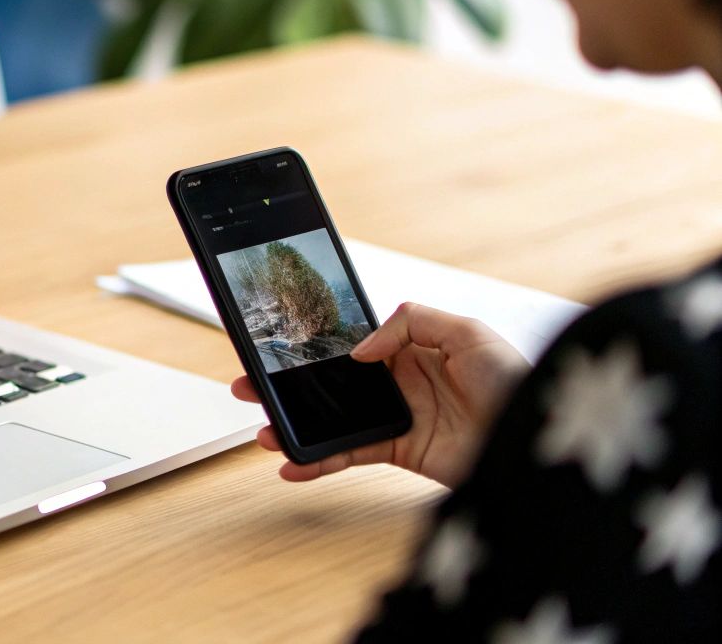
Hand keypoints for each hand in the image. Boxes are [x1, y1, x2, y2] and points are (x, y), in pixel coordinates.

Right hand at [229, 302, 529, 488]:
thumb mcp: (469, 332)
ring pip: (332, 420)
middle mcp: (399, 381)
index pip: (351, 341)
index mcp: (412, 346)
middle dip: (287, 384)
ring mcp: (397, 418)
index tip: (279, 343)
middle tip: (250, 384)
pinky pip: (350, 456)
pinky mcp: (401, 452)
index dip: (314, 343)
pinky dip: (319, 463)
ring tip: (263, 430)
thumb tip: (361, 349)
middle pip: (330, 381)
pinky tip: (293, 466)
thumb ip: (411, 324)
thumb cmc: (517, 383)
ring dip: (295, 426)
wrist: (540, 445)